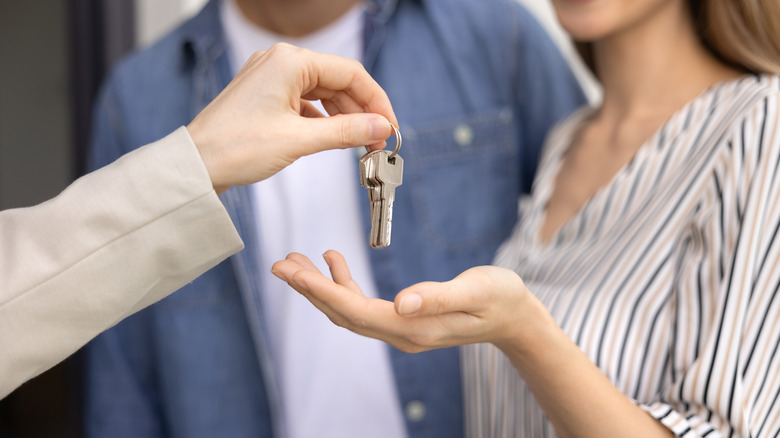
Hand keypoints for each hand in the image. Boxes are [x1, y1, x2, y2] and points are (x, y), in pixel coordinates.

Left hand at [187, 43, 397, 193]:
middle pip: (338, 82)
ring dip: (344, 117)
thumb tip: (381, 128)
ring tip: (360, 144)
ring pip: (323, 93)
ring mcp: (272, 78)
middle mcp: (281, 62)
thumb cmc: (236, 147)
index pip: (350, 74)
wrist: (196, 165)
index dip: (376, 101)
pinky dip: (323, 120)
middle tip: (378, 142)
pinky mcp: (266, 95)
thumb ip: (347, 131)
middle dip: (361, 112)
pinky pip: (305, 102)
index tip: (390, 127)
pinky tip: (332, 139)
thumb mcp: (300, 140)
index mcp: (290, 62)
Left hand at [271, 250, 535, 352]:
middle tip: (279, 265)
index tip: (292, 271)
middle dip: (308, 289)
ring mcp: (402, 328)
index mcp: (414, 326)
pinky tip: (335, 261)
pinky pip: (363, 305)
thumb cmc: (501, 298)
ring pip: (348, 310)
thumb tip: (402, 301)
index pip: (355, 310)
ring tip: (295, 261)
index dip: (320, 290)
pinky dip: (343, 284)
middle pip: (343, 313)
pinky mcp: (405, 319)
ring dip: (320, 287)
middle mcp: (402, 332)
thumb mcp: (476, 290)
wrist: (515, 317)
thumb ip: (439, 296)